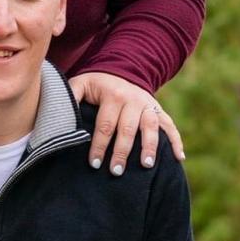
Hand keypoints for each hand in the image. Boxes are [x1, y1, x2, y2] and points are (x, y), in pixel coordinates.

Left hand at [68, 71, 184, 172]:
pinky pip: (170, 126)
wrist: (121, 69)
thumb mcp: (80, 84)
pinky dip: (176, 141)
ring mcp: (148, 104)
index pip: (105, 125)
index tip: (94, 163)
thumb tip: (60, 116)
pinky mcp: (158, 110)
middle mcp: (133, 100)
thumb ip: (70, 98)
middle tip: (116, 171)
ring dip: (150, 147)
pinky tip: (179, 158)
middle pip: (128, 129)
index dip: (99, 145)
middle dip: (122, 152)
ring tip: (146, 166)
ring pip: (151, 127)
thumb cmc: (96, 83)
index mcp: (113, 95)